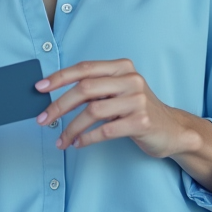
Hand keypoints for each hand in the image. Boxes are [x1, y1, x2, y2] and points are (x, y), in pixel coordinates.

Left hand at [34, 59, 189, 157]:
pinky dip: (87, 138)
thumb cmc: (138, 110)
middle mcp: (131, 80)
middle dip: (58, 105)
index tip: (39, 88)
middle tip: (43, 119)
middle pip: (85, 89)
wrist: (172, 130)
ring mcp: (137, 101)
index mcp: (122, 67)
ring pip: (92, 112)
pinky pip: (105, 130)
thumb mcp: (119, 92)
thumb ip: (96, 88)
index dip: (59, 77)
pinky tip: (79, 143)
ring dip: (71, 128)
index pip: (85, 68)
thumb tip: (56, 96)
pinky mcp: (141, 122)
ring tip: (62, 140)